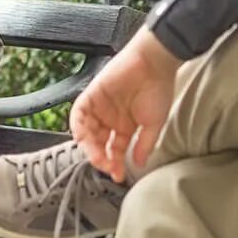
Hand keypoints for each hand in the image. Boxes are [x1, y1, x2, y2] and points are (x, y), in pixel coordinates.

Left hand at [70, 29, 181, 181]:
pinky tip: (83, 138)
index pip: (116, 150)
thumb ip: (144, 144)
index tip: (118, 175)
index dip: (116, 164)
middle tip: (106, 166)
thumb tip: (138, 164)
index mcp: (126, 125)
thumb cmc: (159, 89)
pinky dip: (78, 125)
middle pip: (99, 143)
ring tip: (97, 156)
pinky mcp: (92, 94)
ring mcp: (101, 107)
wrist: (155, 62)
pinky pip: (79, 112)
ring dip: (90, 146)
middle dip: (101, 157)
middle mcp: (111, 118)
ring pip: (88, 131)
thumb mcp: (155, 123)